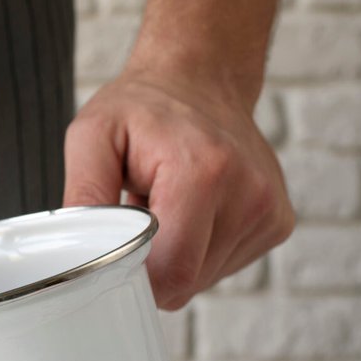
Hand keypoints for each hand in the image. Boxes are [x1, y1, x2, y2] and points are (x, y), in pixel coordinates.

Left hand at [61, 67, 294, 310]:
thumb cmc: (143, 108)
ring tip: (167, 207)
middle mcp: (249, 193)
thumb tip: (82, 253)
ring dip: (176, 256)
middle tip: (138, 218)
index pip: (172, 270)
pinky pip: (225, 266)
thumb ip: (84, 196)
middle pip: (187, 280)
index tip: (114, 256)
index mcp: (203, 171)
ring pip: (205, 278)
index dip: (135, 278)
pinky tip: (192, 211)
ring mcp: (269, 210)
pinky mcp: (278, 221)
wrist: (200, 79)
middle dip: (152, 265)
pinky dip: (199, 250)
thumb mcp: (91, 136)